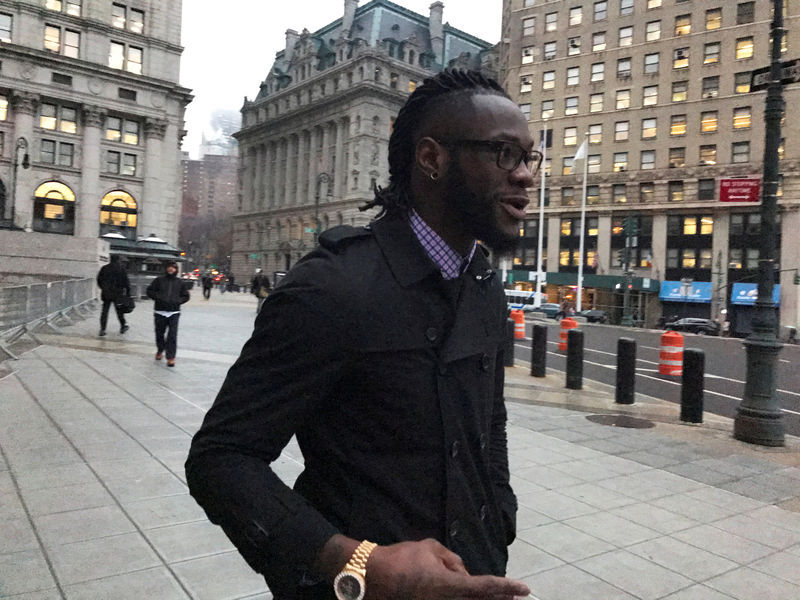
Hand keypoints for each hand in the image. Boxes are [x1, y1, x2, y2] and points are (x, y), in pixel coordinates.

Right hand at [365, 538, 529, 599]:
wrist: (372, 577)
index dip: (507, 587)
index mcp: (450, 585)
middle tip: (515, 598)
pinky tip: (466, 593)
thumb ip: (452, 559)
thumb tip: (462, 571)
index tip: (524, 589)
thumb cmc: (403, 559)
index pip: (486, 587)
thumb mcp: (431, 549)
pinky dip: (462, 598)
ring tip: (498, 597)